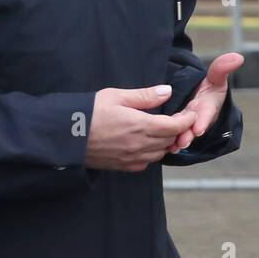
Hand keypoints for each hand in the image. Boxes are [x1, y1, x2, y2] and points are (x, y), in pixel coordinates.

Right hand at [84, 85, 198, 172]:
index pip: (174, 127)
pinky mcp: (124, 166)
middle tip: (180, 119)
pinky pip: (147, 162)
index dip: (187, 120)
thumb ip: (145, 96)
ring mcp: (132, 158)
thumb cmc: (89, 111)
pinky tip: (148, 143)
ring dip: (166, 142)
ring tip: (165, 130)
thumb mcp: (117, 96)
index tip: (191, 113)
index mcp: (140, 125)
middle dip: (178, 130)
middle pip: (170, 141)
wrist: (67, 136)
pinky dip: (153, 153)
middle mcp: (139, 145)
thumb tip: (167, 91)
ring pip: (160, 153)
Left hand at [165, 53, 242, 153]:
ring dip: (177, 141)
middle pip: (193, 128)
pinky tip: (161, 147)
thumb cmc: (208, 88)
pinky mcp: (176, 129)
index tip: (198, 129)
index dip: (203, 121)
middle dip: (188, 135)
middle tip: (182, 142)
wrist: (197, 96)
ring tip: (171, 147)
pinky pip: (172, 136)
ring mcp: (187, 125)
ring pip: (182, 134)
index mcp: (208, 107)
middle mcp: (198, 119)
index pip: (207, 113)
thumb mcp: (215, 77)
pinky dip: (167, 142)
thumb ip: (222, 68)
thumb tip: (238, 57)